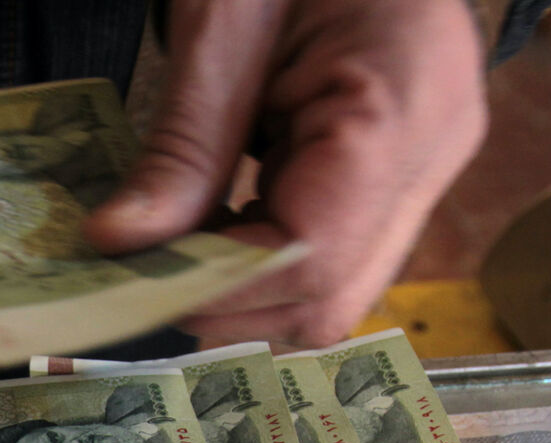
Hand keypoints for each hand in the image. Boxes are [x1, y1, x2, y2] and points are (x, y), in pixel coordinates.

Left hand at [86, 0, 487, 348]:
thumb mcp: (222, 28)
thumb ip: (181, 146)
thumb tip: (117, 245)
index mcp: (401, 107)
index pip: (316, 254)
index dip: (222, 288)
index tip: (140, 287)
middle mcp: (432, 155)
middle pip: (334, 295)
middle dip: (232, 306)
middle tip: (148, 281)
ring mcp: (425, 168)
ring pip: (336, 289)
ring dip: (246, 290)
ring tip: (176, 252)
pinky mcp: (402, 172)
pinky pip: (334, 251)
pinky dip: (265, 258)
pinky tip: (216, 228)